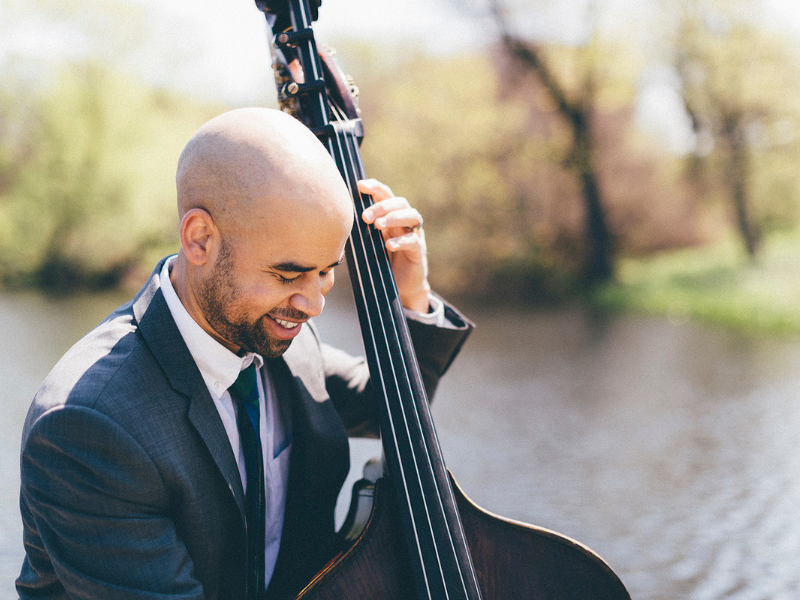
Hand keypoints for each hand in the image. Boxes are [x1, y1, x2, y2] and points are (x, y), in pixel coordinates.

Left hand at [359, 179, 429, 313]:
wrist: (398, 287)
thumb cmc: (380, 263)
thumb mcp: (368, 244)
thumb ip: (360, 231)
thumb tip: (337, 219)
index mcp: (391, 216)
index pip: (386, 195)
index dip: (375, 187)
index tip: (360, 186)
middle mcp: (405, 222)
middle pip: (400, 202)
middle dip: (382, 206)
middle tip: (365, 217)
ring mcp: (414, 235)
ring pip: (412, 216)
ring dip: (393, 217)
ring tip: (377, 226)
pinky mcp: (418, 252)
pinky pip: (413, 241)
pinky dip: (401, 240)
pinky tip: (388, 245)